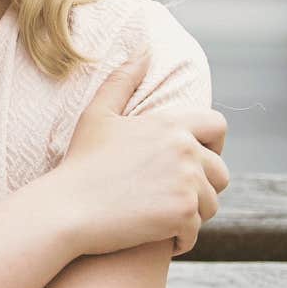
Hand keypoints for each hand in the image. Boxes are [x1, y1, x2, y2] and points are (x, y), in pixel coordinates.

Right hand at [44, 53, 228, 257]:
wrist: (66, 209)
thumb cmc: (80, 163)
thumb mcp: (98, 115)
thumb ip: (123, 80)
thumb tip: (143, 48)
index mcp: (170, 124)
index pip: (218, 126)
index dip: (213, 145)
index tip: (195, 161)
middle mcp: (185, 150)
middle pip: (220, 172)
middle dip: (202, 187)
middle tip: (169, 198)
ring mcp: (186, 182)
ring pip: (211, 204)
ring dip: (191, 215)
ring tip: (160, 218)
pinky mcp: (183, 214)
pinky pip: (195, 231)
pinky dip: (179, 238)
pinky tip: (156, 237)